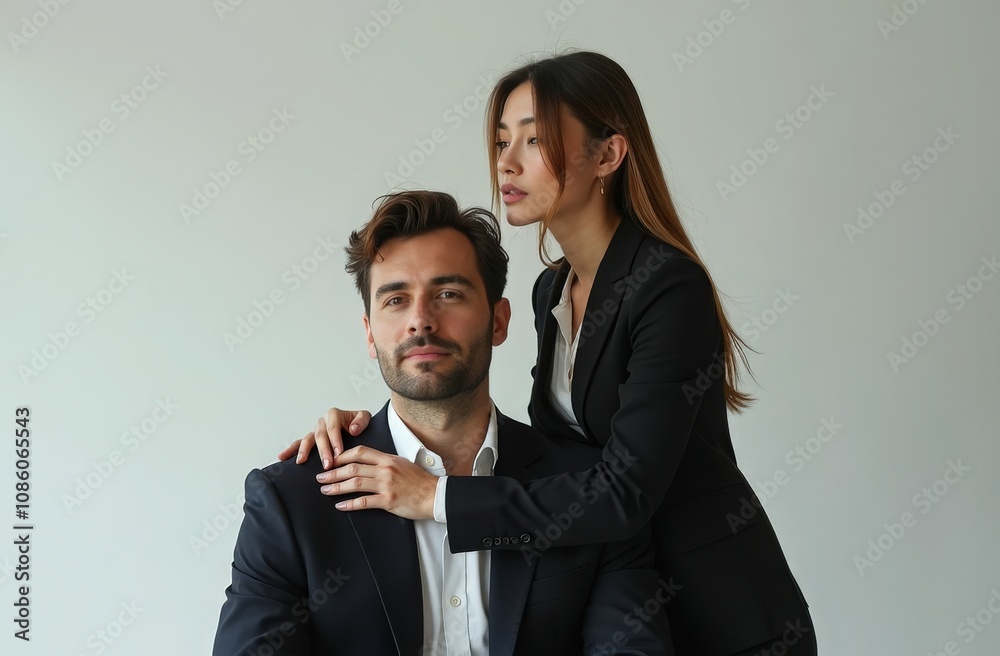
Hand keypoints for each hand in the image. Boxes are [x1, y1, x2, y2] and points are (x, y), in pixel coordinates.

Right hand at [276, 408, 371, 469]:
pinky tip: (282, 457)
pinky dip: (291, 450)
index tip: (338, 453)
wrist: (355, 424)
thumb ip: (361, 420)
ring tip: (301, 461)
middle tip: (327, 464)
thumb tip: (353, 429)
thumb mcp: (364, 417)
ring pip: (307, 440)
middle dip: (323, 451)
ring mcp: (315, 431)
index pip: (333, 428)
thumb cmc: (358, 422)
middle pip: (320, 436)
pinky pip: (299, 444)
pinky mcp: (310, 439)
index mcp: (334, 415)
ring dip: (304, 451)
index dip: (335, 441)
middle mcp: (322, 422)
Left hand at [316, 446, 436, 519]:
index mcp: (388, 458)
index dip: (342, 456)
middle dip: (333, 472)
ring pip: (355, 484)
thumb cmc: (419, 481)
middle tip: (320, 477)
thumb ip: (384, 462)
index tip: (331, 460)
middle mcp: (385, 470)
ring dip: (337, 487)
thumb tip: (366, 463)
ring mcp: (386, 485)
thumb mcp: (402, 464)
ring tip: (325, 490)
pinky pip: (364, 502)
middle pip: (353, 468)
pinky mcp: (388, 501)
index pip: (360, 452)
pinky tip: (340, 506)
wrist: (435, 495)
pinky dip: (350, 504)